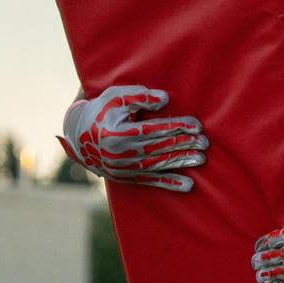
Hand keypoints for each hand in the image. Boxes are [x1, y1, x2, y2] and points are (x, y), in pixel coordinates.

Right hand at [57, 85, 207, 191]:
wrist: (78, 137)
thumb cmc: (101, 111)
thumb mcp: (115, 98)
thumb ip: (139, 96)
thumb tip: (165, 99)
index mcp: (117, 134)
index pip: (153, 130)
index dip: (177, 127)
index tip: (197, 125)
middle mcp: (121, 154)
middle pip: (159, 148)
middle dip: (184, 144)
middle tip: (205, 142)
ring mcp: (124, 168)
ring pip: (158, 165)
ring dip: (181, 162)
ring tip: (201, 158)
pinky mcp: (127, 177)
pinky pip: (151, 182)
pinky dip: (170, 184)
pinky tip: (188, 185)